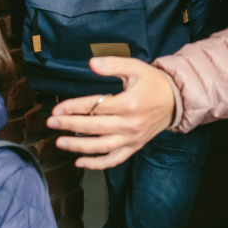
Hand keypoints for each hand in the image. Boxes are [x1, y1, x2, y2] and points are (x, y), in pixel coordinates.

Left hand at [50, 57, 177, 169]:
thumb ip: (113, 64)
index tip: (57, 109)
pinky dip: (96, 164)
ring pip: (101, 147)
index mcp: (128, 104)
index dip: (73, 108)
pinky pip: (113, 160)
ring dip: (78, 146)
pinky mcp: (134, 147)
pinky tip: (79, 162)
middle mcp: (129, 124)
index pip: (95, 107)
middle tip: (51, 123)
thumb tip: (92, 63)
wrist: (176, 101)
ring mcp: (131, 139)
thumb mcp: (135, 67)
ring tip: (60, 142)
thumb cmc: (153, 82)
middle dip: (69, 125)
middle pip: (94, 127)